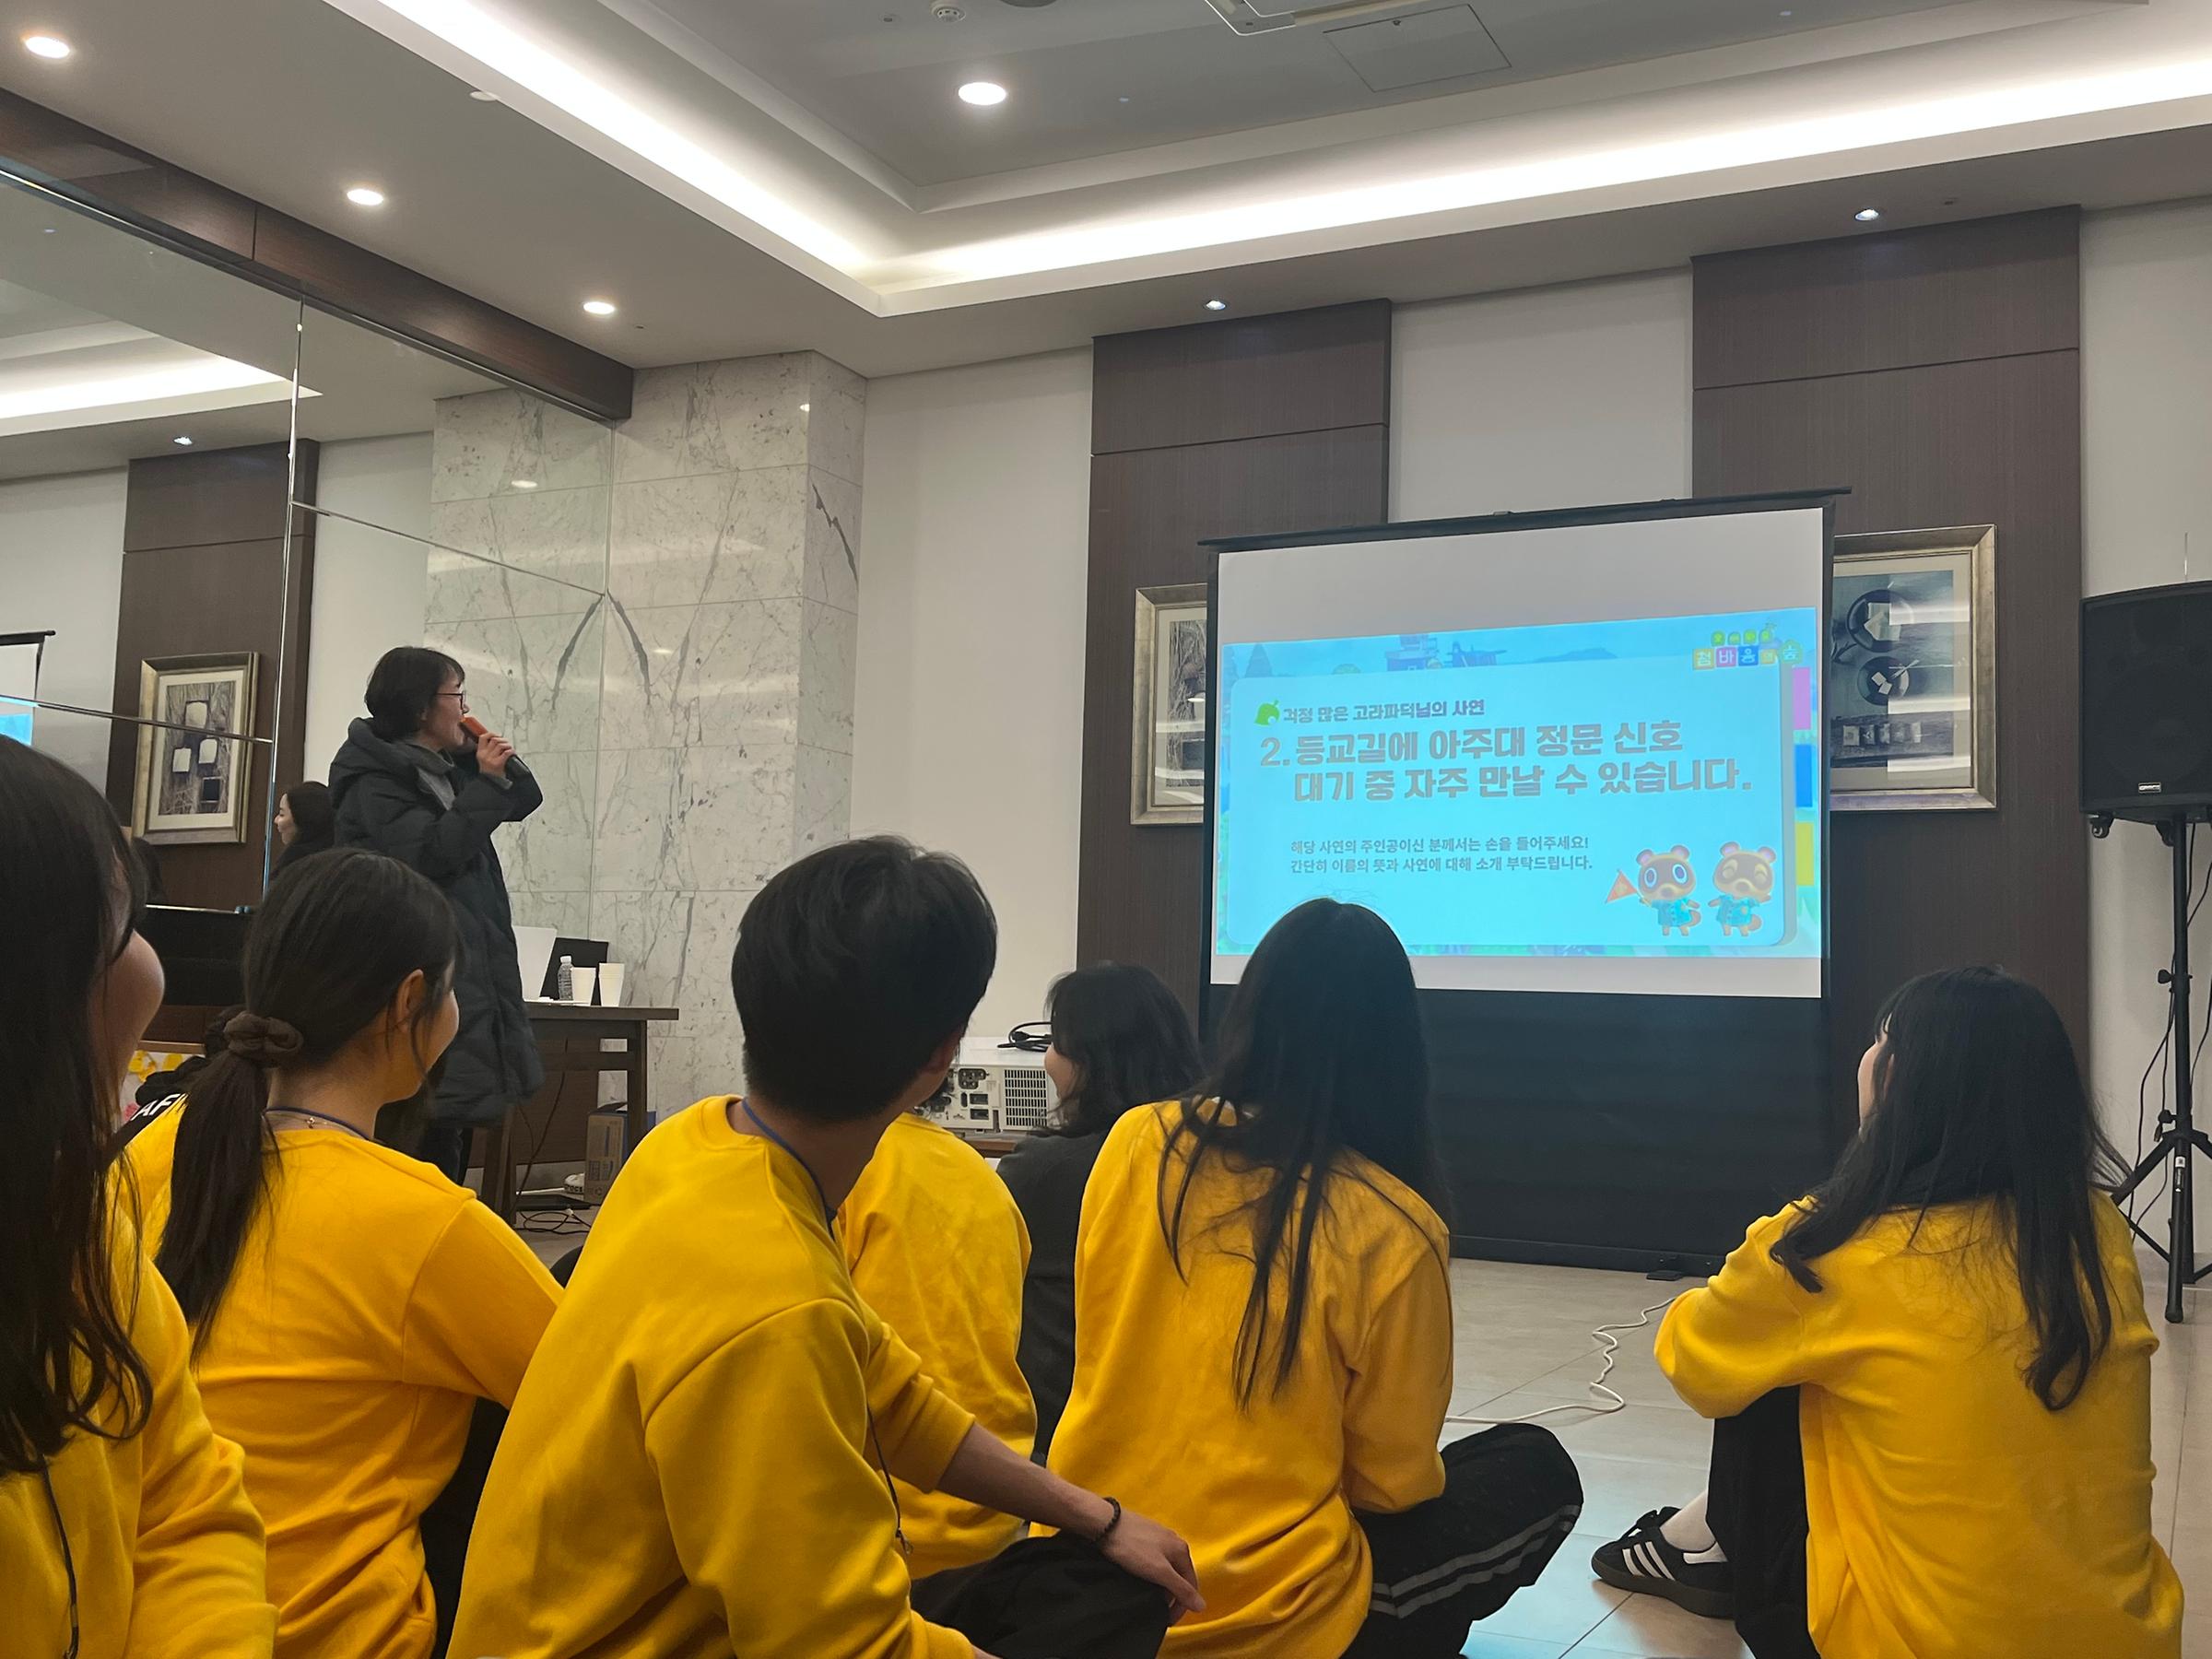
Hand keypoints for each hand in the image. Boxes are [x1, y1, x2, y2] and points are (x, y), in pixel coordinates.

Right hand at [475, 732, 514, 779]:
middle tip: (507, 744)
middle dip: (503, 740)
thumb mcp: (485, 759)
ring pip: (500, 745)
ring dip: (508, 745)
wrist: (491, 783)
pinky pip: (506, 752)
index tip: (497, 735)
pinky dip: (511, 751)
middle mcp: (484, 755)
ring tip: (510, 749)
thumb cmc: (490, 772)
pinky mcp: (498, 763)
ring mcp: (491, 759)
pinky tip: (512, 753)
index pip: (483, 737)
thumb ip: (488, 750)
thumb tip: (498, 739)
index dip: (491, 734)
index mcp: (480, 753)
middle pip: (494, 740)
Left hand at [1097, 1504, 1203, 1618]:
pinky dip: (1152, 1575)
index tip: (1168, 1620)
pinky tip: (1141, 1578)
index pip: (1191, 1585)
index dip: (1182, 1605)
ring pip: (1167, 1569)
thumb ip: (1181, 1588)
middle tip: (1158, 1612)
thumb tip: (1202, 1605)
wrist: (1105, 1523)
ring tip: (1149, 1597)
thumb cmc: (1132, 1547)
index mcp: (1182, 1550)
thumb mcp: (1159, 1572)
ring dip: (1162, 1586)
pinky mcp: (1144, 1536)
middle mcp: (1174, 1541)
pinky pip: (1155, 1561)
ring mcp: (1159, 1537)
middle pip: (1179, 1576)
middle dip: (1172, 1597)